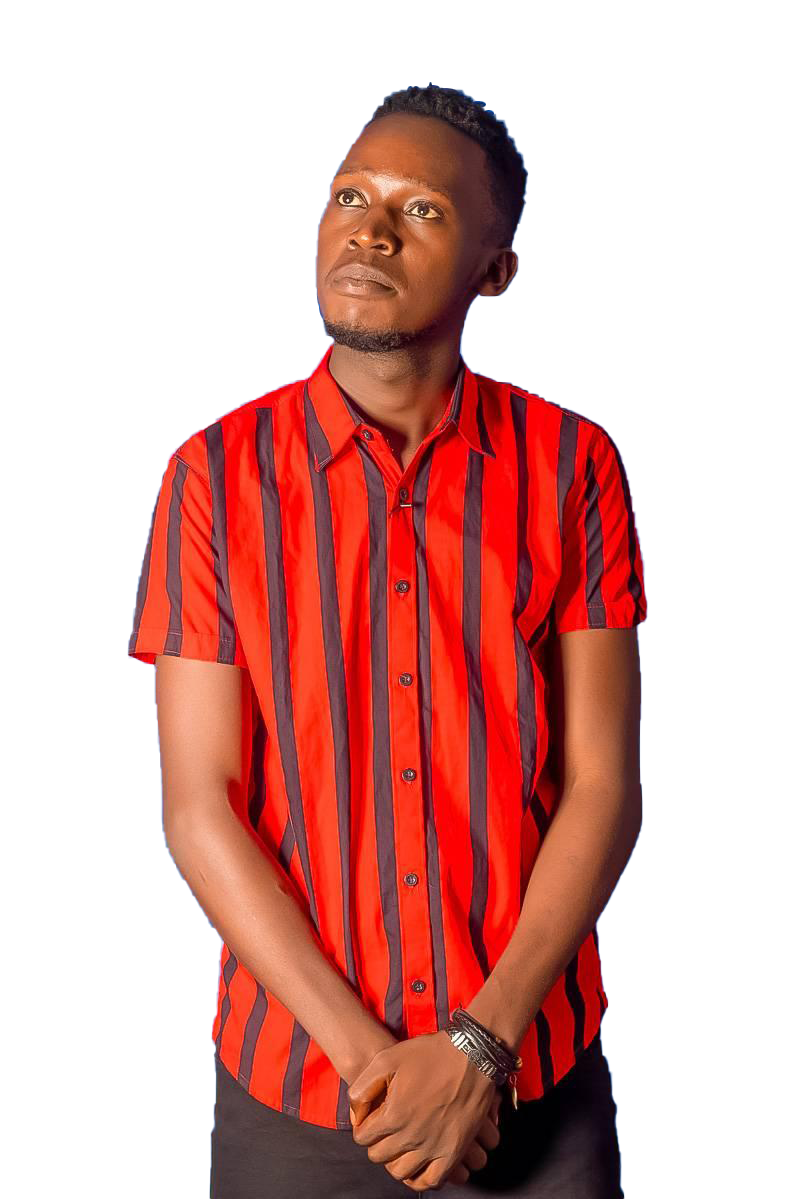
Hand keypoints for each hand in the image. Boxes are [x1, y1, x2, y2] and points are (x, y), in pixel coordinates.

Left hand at [348, 1030, 501, 1190]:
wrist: (471, 1055)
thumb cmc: (428, 1054)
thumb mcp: (386, 1059)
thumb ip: (362, 1088)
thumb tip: (357, 1115)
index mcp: (393, 1115)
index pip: (363, 1138)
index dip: (363, 1126)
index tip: (371, 1118)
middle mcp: (412, 1137)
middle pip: (379, 1156)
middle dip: (377, 1143)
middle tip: (385, 1129)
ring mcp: (434, 1147)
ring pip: (401, 1173)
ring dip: (395, 1161)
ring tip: (400, 1145)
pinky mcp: (454, 1152)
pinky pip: (432, 1181)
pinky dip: (420, 1178)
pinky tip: (418, 1163)